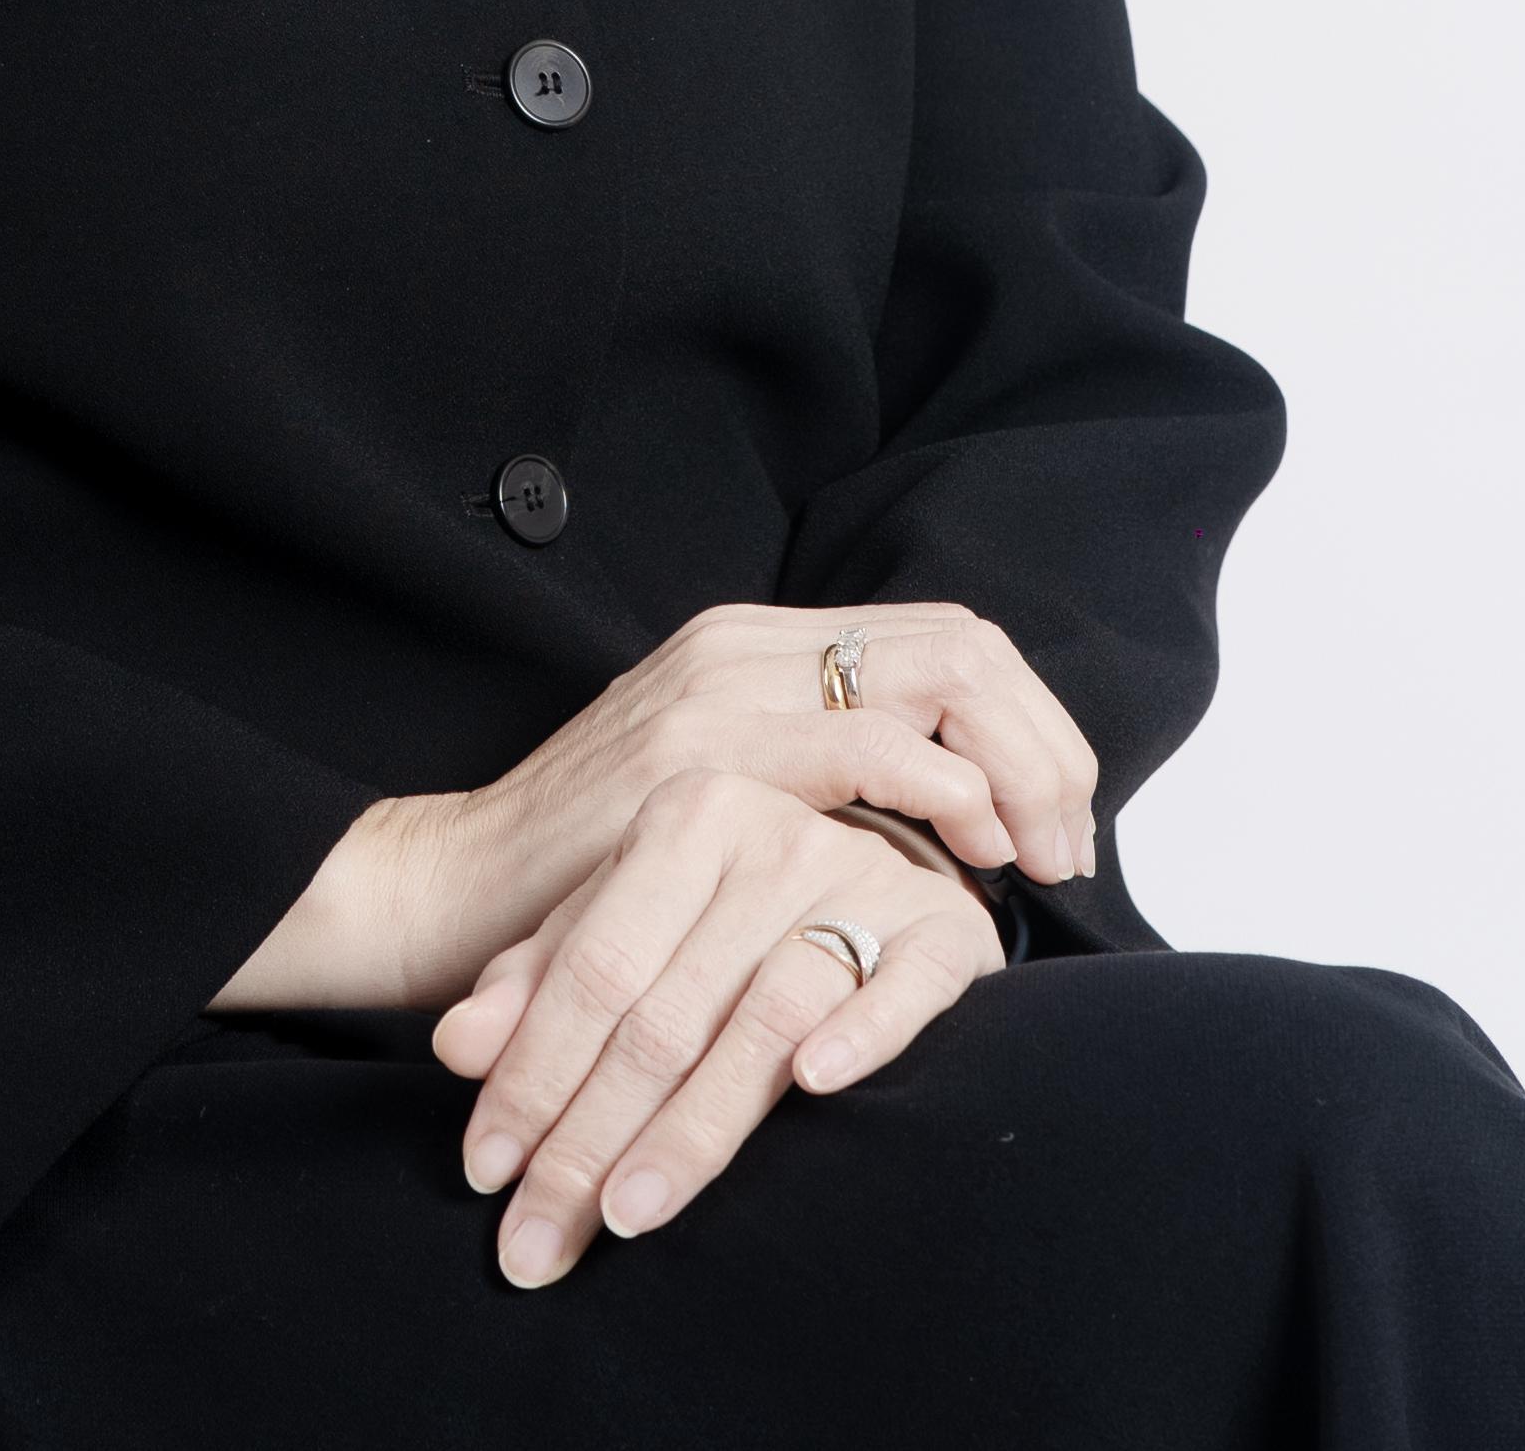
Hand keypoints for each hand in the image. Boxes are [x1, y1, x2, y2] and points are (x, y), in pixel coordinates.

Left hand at [430, 772, 1001, 1286]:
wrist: (897, 851)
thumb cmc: (736, 912)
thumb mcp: (626, 922)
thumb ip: (542, 979)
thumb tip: (454, 1047)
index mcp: (685, 815)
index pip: (591, 970)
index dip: (532, 1075)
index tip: (486, 1172)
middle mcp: (770, 832)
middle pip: (661, 1014)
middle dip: (588, 1141)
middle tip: (536, 1242)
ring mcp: (861, 875)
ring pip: (760, 1020)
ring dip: (691, 1130)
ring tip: (625, 1217)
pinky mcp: (945, 930)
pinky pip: (904, 987)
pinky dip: (861, 1034)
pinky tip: (815, 1087)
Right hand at [482, 596, 1098, 900]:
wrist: (458, 888)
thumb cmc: (594, 872)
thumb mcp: (720, 797)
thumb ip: (810, 776)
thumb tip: (945, 818)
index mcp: (755, 644)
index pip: (944, 637)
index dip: (1029, 722)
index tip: (1054, 820)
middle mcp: (746, 643)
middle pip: (962, 643)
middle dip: (1045, 742)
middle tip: (1066, 845)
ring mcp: (724, 688)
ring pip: (937, 676)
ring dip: (1018, 766)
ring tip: (1034, 857)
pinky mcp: (703, 758)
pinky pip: (868, 747)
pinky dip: (948, 791)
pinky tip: (969, 851)